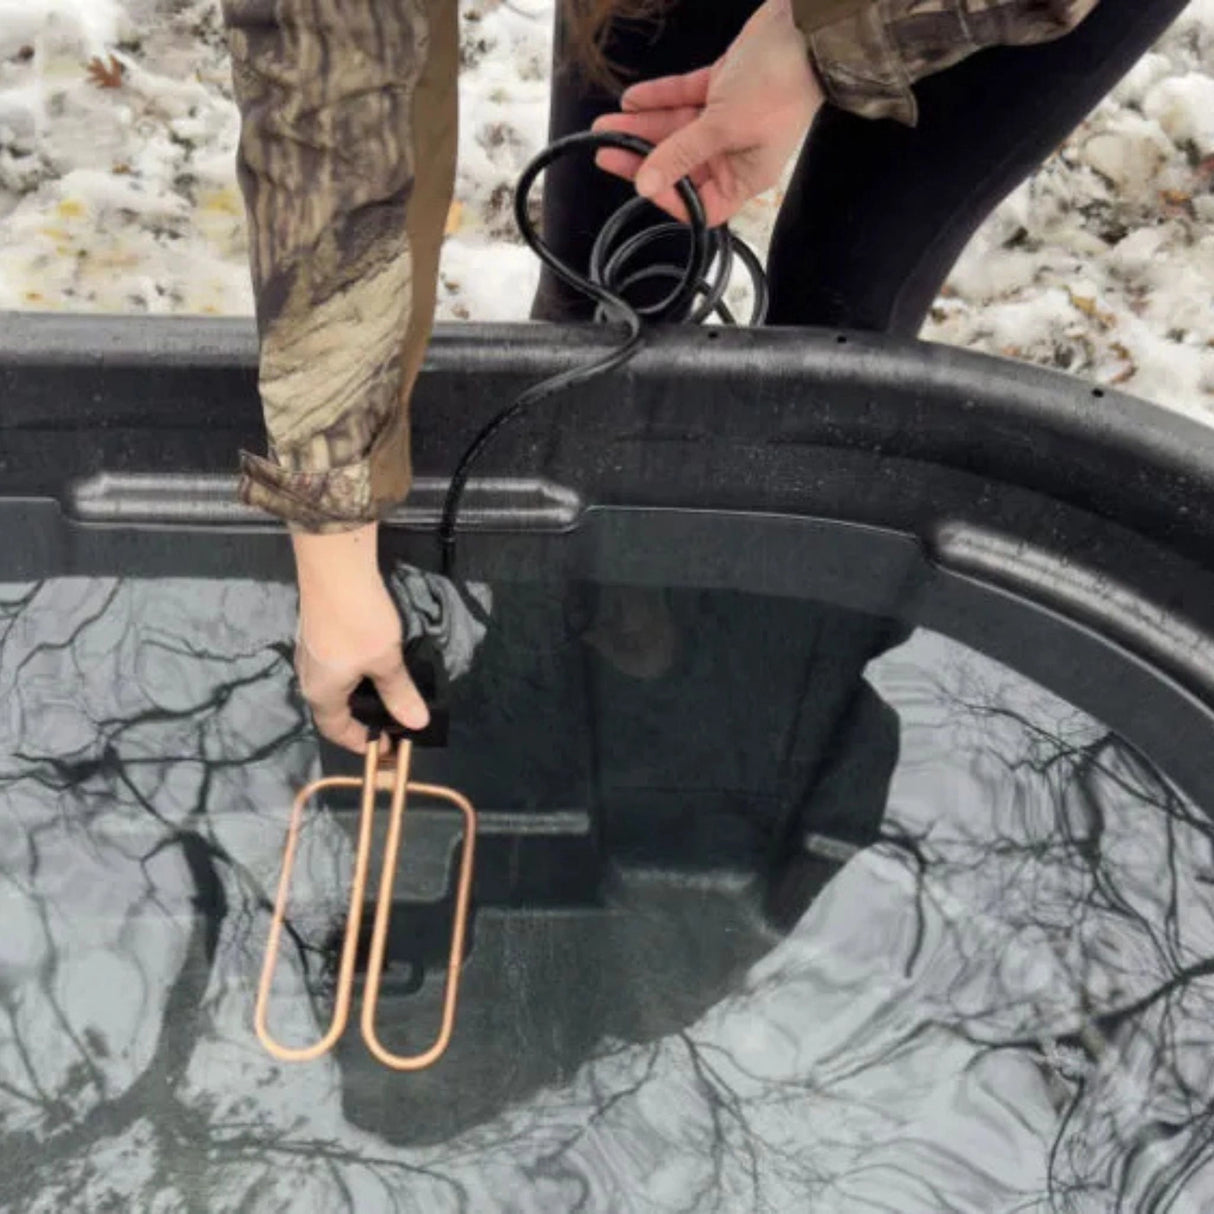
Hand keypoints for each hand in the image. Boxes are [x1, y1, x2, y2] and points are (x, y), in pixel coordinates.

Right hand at [292, 523, 428, 753]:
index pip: (336, 730)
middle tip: (393, 719)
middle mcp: (308, 676)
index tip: (387, 746)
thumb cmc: (360, 622)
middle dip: (361, 718)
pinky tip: (375, 662)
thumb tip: (417, 723)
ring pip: (334, 684)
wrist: (335, 568)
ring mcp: (310, 652)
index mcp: (321, 693)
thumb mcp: (386, 661)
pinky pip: (335, 665)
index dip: (361, 742)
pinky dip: (355, 672)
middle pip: (333, 708)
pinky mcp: (317, 631)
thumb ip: (400, 693)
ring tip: (389, 692)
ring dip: (359, 693)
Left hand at [591, 0, 823, 226]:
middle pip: (680, 166)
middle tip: (606, 151)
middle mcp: (735, 153)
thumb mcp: (723, 127)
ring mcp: (728, 119)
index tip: (641, 184)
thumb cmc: (779, 84)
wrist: (806, 28)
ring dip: (642, 126)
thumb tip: (646, 184)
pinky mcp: (722, 87)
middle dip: (642, 157)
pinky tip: (632, 100)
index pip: (701, 205)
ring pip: (676, 129)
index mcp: (745, 176)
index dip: (670, 199)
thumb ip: (681, 154)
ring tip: (606, 123)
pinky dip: (659, 98)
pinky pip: (684, 98)